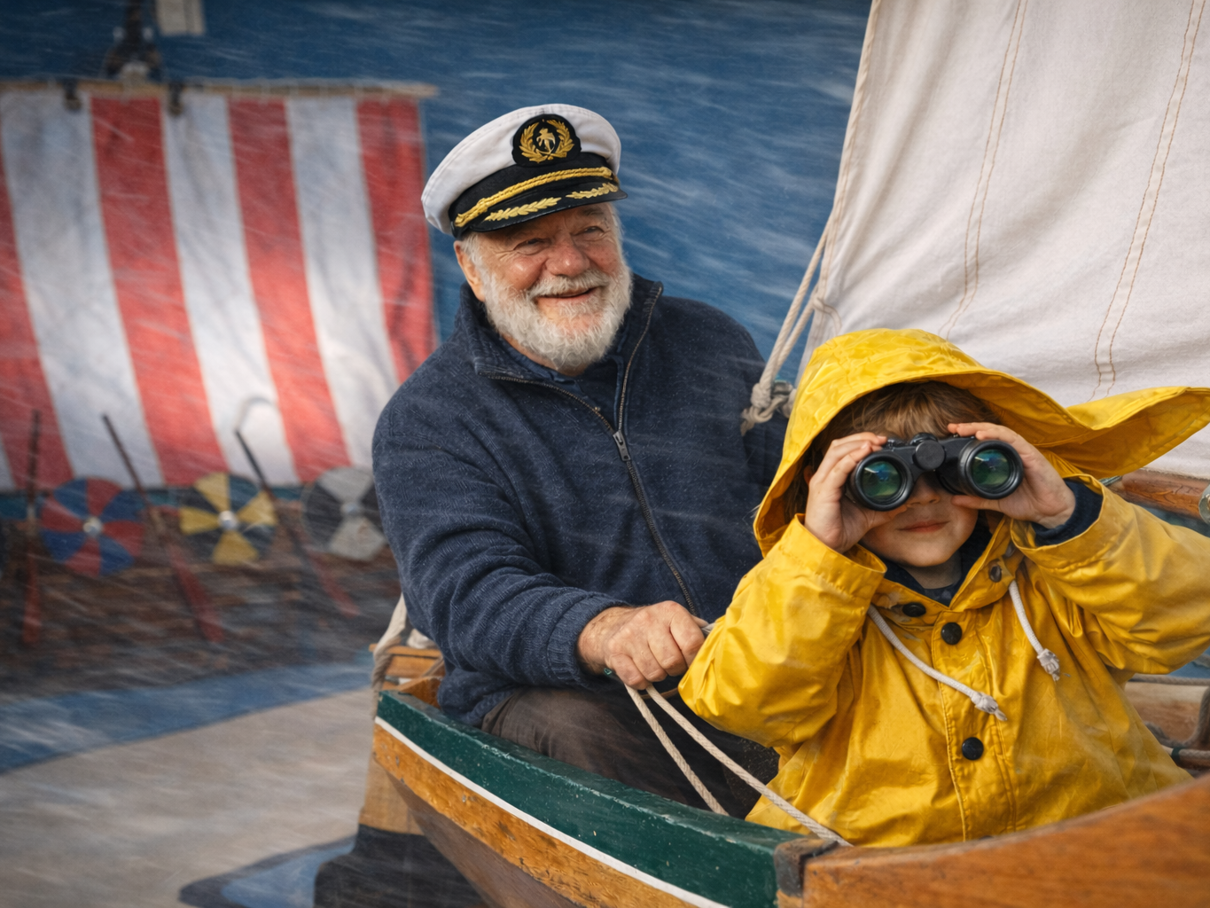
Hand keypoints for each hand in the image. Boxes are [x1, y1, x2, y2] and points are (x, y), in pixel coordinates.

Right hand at [576, 601, 707, 688]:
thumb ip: (697, 630)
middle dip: (674, 669)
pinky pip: (636, 680)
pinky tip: (640, 670)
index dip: (694, 659)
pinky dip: (641, 682)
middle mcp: (649, 619)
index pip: (692, 642)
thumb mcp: (676, 620)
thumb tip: (720, 643)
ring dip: (658, 675)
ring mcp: (629, 635)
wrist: (613, 625)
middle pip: (672, 662)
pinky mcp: (615, 651)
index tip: (691, 662)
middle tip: (670, 664)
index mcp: (670, 611)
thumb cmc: (655, 627)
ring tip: (655, 664)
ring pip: (654, 673)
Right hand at [803, 432, 907, 551]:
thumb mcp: (867, 516)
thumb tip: (903, 503)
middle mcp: (824, 477)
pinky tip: (865, 452)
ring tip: (874, 443)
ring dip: (857, 443)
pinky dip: (851, 457)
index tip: (882, 442)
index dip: (860, 442)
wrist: (826, 548)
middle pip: (838, 445)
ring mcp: (822, 482)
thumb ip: (883, 507)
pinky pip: (837, 469)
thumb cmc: (839, 531)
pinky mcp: (823, 491)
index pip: (842, 450)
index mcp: (831, 478)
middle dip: (860, 437)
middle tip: (881, 439)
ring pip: (836, 451)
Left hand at [946, 422, 1074, 527]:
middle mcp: (1014, 451)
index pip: (986, 440)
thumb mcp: (996, 501)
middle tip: (954, 426)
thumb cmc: (1029, 503)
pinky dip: (998, 436)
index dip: (969, 434)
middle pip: (991, 432)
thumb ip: (977, 499)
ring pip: (1001, 433)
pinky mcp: (1032, 455)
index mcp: (1006, 458)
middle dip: (971, 427)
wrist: (1051, 513)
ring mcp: (1023, 452)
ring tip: (966, 428)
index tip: (952, 432)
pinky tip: (984, 435)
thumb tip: (955, 499)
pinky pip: (1014, 441)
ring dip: (982, 428)